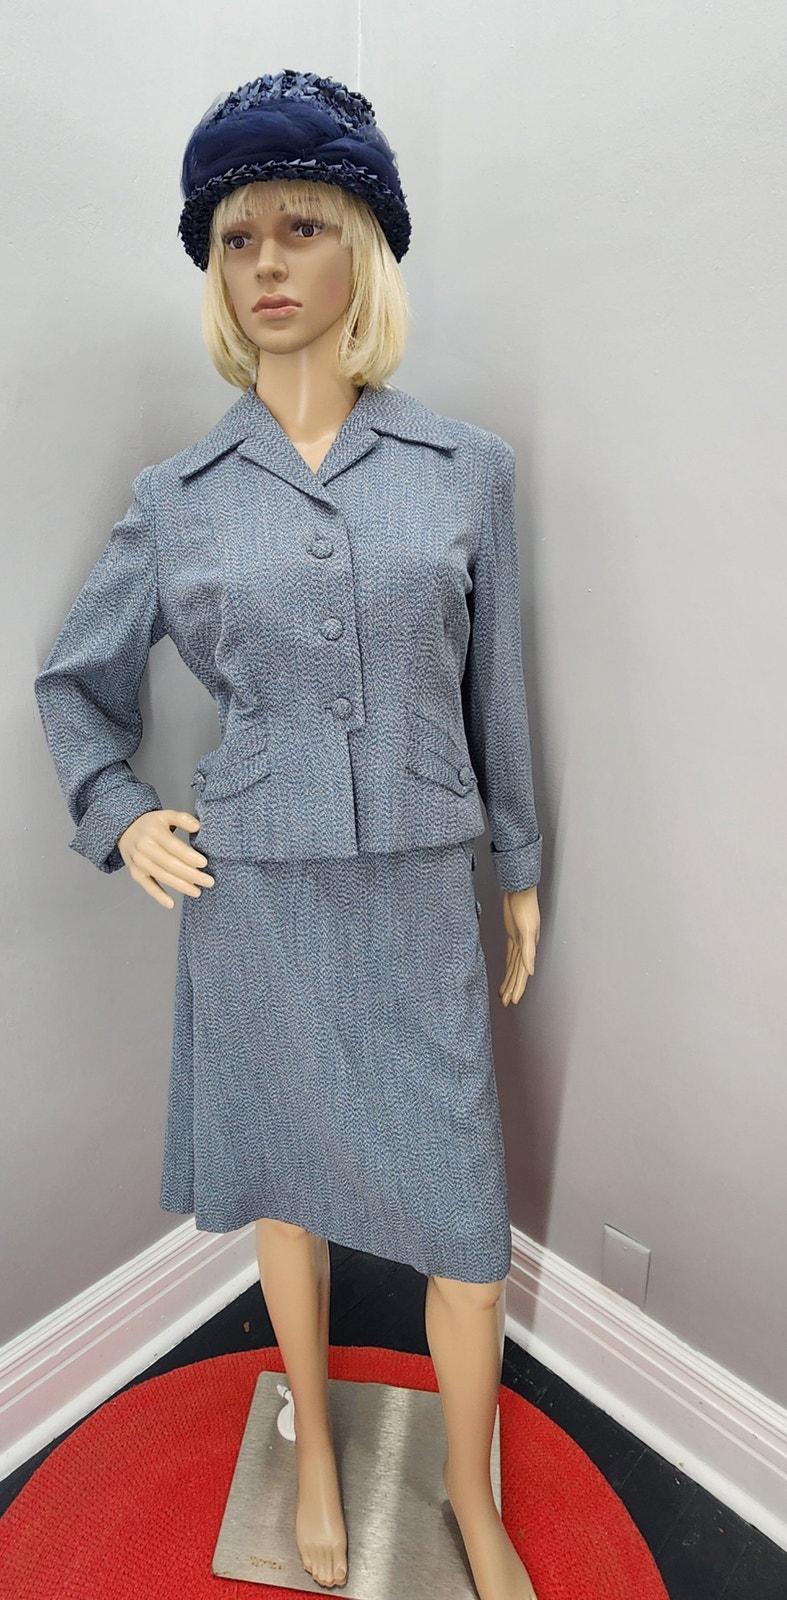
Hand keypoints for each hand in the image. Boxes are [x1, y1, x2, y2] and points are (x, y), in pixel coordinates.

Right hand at [117, 809, 213, 908]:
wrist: (125, 830)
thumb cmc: (152, 824)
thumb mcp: (165, 815)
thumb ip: (182, 818)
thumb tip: (197, 827)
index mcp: (154, 832)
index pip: (174, 846)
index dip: (189, 856)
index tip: (204, 863)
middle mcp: (144, 847)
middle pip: (170, 864)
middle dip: (191, 875)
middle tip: (209, 881)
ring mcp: (139, 861)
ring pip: (162, 876)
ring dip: (181, 886)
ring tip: (197, 891)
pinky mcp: (135, 873)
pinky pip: (147, 886)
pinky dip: (158, 896)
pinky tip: (171, 903)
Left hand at [498, 885, 539, 1005]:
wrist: (518, 889)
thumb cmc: (524, 905)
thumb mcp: (526, 929)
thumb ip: (528, 951)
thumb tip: (530, 971)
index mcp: (529, 947)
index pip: (523, 973)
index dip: (518, 987)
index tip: (514, 1000)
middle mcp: (525, 947)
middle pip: (518, 972)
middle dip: (513, 988)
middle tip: (507, 1002)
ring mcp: (518, 941)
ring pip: (513, 966)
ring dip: (510, 980)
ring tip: (505, 993)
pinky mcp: (512, 935)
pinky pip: (510, 956)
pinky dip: (508, 966)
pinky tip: (507, 973)